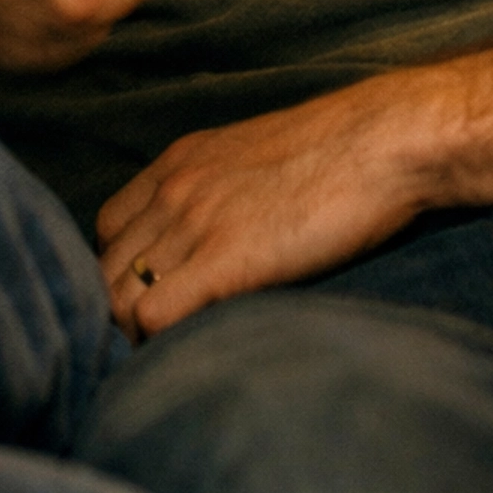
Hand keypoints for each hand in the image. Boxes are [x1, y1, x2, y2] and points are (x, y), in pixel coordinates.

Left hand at [96, 75, 435, 337]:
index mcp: (181, 160)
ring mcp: (194, 222)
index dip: (127, 269)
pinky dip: (159, 344)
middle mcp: (174, 188)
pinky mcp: (223, 260)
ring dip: (138, 334)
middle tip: (165, 340)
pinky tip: (195, 350)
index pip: (108, 228)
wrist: (387, 140)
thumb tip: (222, 231)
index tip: (158, 296)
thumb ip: (223, 187)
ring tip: (178, 353)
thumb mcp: (260, 154)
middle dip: (125, 308)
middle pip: (105, 268)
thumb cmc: (344, 152)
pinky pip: (150, 317)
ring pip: (117, 299)